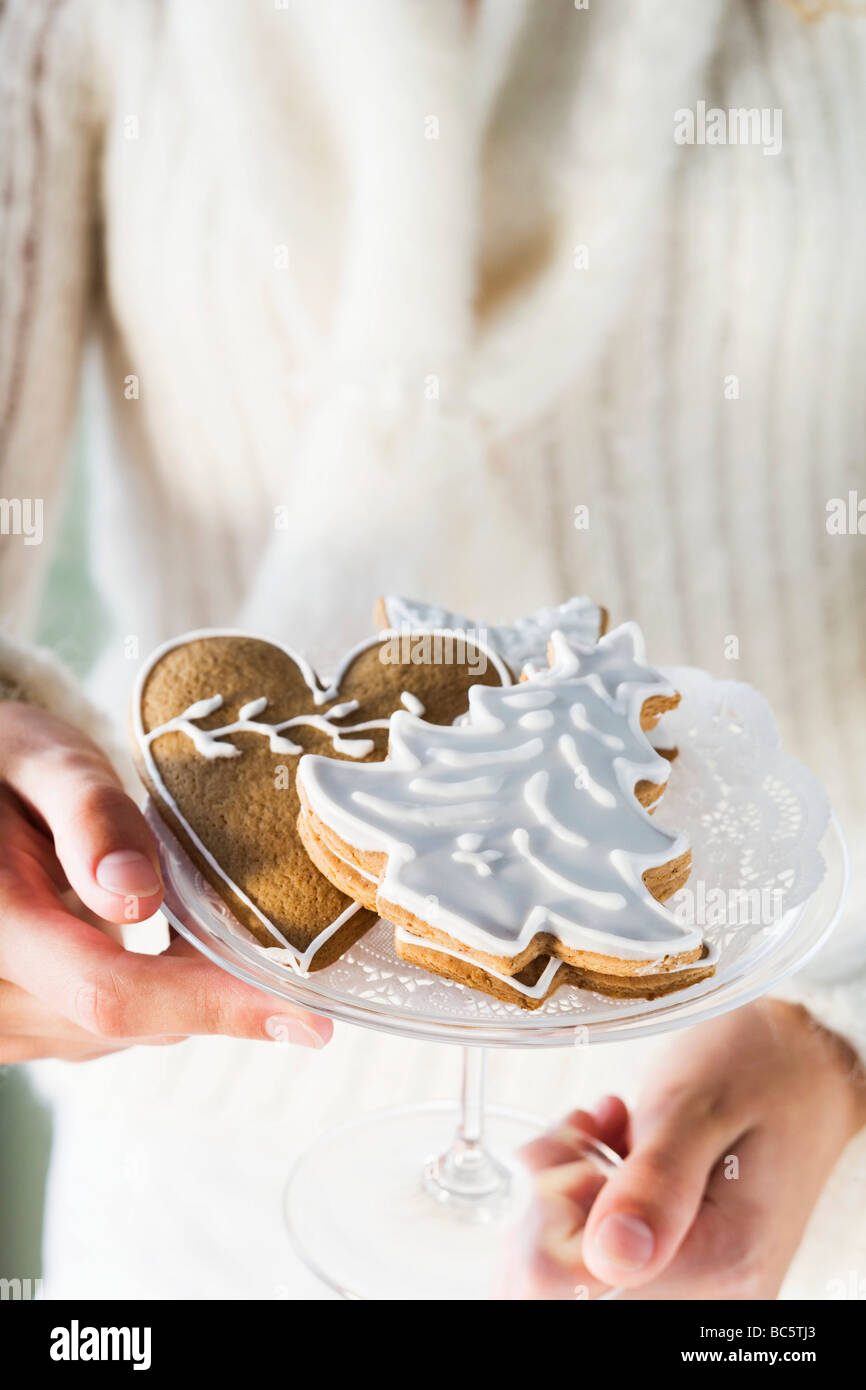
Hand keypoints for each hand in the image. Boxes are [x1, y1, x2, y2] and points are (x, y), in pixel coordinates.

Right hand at [0, 702, 331, 1061]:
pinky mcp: (23, 1026)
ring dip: (185, 985)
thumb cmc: (3, 765)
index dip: (211, 1006)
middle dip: (214, 984)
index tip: (305, 1019)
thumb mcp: (42, 759)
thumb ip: (87, 816)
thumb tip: (138, 890)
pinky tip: (171, 934)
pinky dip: (156, 987)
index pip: (108, 992)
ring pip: (127, 1030)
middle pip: (129, 1017)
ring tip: (206, 914)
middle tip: (278, 933)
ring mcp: (5, 1020)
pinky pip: (108, 1025)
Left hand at [512, 998, 865, 1298]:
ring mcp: (698, 1285)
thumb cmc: (759, 1072)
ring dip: (567, 1190)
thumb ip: (654, 1181)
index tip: (575, 1144)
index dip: (553, 1212)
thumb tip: (607, 1256)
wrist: (802, 1070)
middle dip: (555, 1199)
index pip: (582, 1282)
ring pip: (577, 1268)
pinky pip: (600, 1252)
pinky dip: (584, 1193)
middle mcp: (714, 1292)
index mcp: (723, 1258)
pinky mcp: (680, 1267)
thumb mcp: (698, 1105)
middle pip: (573, 1283)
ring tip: (599, 1130)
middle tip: (582, 1131)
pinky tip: (609, 1145)